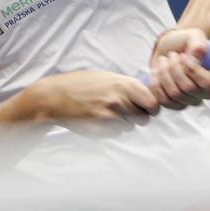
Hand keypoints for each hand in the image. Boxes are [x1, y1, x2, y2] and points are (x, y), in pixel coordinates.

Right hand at [30, 71, 159, 134]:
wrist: (56, 97)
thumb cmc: (83, 84)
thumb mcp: (109, 78)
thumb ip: (128, 86)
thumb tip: (148, 94)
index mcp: (125, 84)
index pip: (153, 103)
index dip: (152, 107)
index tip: (147, 107)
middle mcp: (120, 100)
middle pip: (145, 118)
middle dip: (140, 117)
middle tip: (128, 112)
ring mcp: (110, 116)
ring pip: (131, 126)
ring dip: (125, 123)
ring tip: (110, 113)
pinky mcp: (101, 129)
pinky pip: (117, 133)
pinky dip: (113, 129)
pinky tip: (100, 119)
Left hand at [149, 28, 209, 109]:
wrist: (170, 48)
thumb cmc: (186, 42)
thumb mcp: (195, 36)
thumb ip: (198, 44)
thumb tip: (194, 59)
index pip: (208, 83)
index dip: (193, 70)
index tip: (185, 56)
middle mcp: (206, 93)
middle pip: (189, 88)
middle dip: (175, 68)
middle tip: (172, 55)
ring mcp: (191, 101)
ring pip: (175, 94)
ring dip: (165, 73)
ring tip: (164, 60)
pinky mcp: (175, 104)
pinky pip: (164, 100)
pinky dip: (156, 84)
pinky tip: (157, 72)